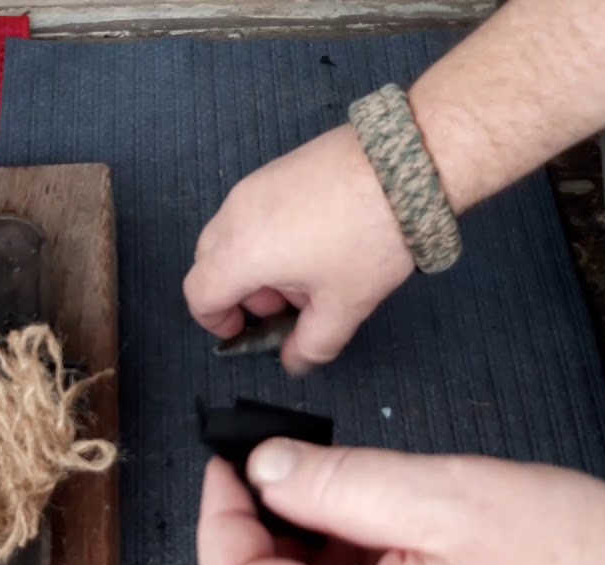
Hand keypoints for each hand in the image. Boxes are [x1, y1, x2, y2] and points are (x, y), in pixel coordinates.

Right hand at [183, 126, 414, 374]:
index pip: (199, 294)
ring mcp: (255, 185)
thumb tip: (295, 360)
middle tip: (284, 305)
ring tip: (309, 273)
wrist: (405, 165)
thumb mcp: (344, 305)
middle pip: (210, 263)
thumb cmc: (368, 236)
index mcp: (241, 252)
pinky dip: (268, 235)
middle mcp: (236, 213)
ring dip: (256, 265)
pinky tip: (317, 241)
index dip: (215, 321)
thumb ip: (312, 344)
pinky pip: (253, 210)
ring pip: (232, 235)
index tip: (243, 330)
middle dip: (239, 293)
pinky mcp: (277, 167)